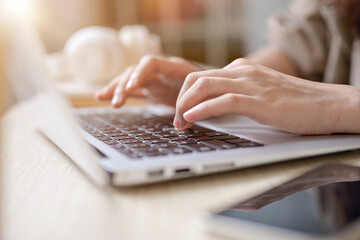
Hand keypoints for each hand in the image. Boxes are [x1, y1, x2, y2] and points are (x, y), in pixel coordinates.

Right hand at [95, 55, 202, 106]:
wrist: (211, 89)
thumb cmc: (210, 90)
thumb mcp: (205, 95)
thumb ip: (193, 105)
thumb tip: (183, 123)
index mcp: (173, 67)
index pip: (150, 63)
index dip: (139, 74)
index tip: (132, 88)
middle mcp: (160, 72)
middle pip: (135, 72)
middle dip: (124, 85)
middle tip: (117, 102)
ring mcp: (154, 81)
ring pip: (129, 80)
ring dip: (116, 89)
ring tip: (102, 97)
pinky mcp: (150, 91)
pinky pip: (131, 90)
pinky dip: (118, 93)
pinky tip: (103, 97)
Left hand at [174, 58, 359, 134]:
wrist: (326, 104)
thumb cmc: (293, 103)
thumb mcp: (259, 93)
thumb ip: (237, 95)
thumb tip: (213, 108)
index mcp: (241, 69)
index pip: (200, 76)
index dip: (185, 95)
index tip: (181, 114)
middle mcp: (242, 72)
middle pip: (196, 79)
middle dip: (179, 100)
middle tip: (176, 121)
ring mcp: (251, 84)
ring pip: (204, 85)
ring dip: (185, 105)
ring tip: (180, 123)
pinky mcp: (259, 100)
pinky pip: (224, 100)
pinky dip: (203, 109)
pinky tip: (193, 118)